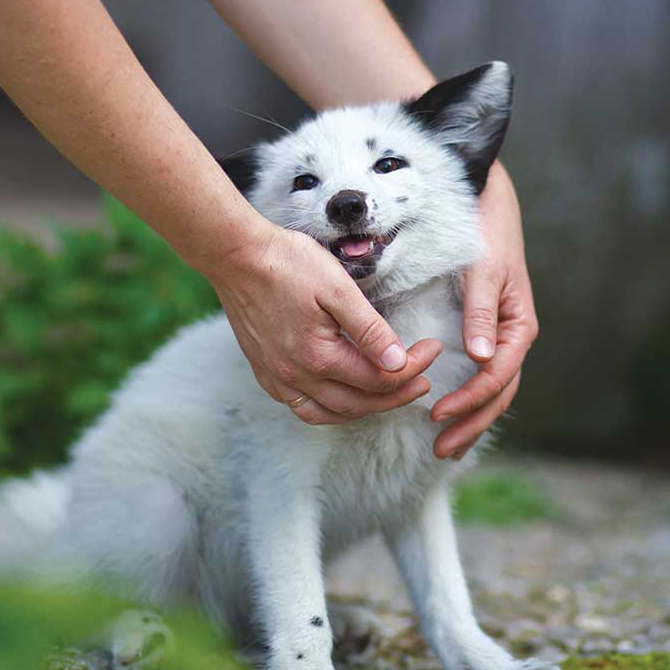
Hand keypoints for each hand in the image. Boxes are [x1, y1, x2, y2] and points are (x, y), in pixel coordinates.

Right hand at [209, 221, 442, 424]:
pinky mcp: (265, 373)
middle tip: (423, 378)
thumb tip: (398, 363)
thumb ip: (370, 329)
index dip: (413, 367)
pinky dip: (330, 408)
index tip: (433, 348)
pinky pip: (302, 407)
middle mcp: (295, 376)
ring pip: (330, 413)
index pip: (378, 378)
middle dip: (397, 394)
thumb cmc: (287, 263)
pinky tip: (344, 395)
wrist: (235, 256)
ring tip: (390, 393)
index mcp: (318, 356)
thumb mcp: (338, 288)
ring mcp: (277, 378)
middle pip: (359, 403)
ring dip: (365, 408)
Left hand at [431, 166, 537, 457]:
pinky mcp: (485, 335)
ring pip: (493, 391)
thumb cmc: (486, 234)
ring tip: (445, 447)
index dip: (470, 399)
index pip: (498, 375)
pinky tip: (449, 418)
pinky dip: (468, 400)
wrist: (486, 204)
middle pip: (499, 393)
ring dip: (471, 420)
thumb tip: (481, 357)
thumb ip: (482, 312)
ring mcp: (500, 338)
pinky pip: (481, 377)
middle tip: (441, 449)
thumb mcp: (484, 271)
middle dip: (472, 423)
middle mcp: (512, 337)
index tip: (438, 414)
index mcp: (519, 326)